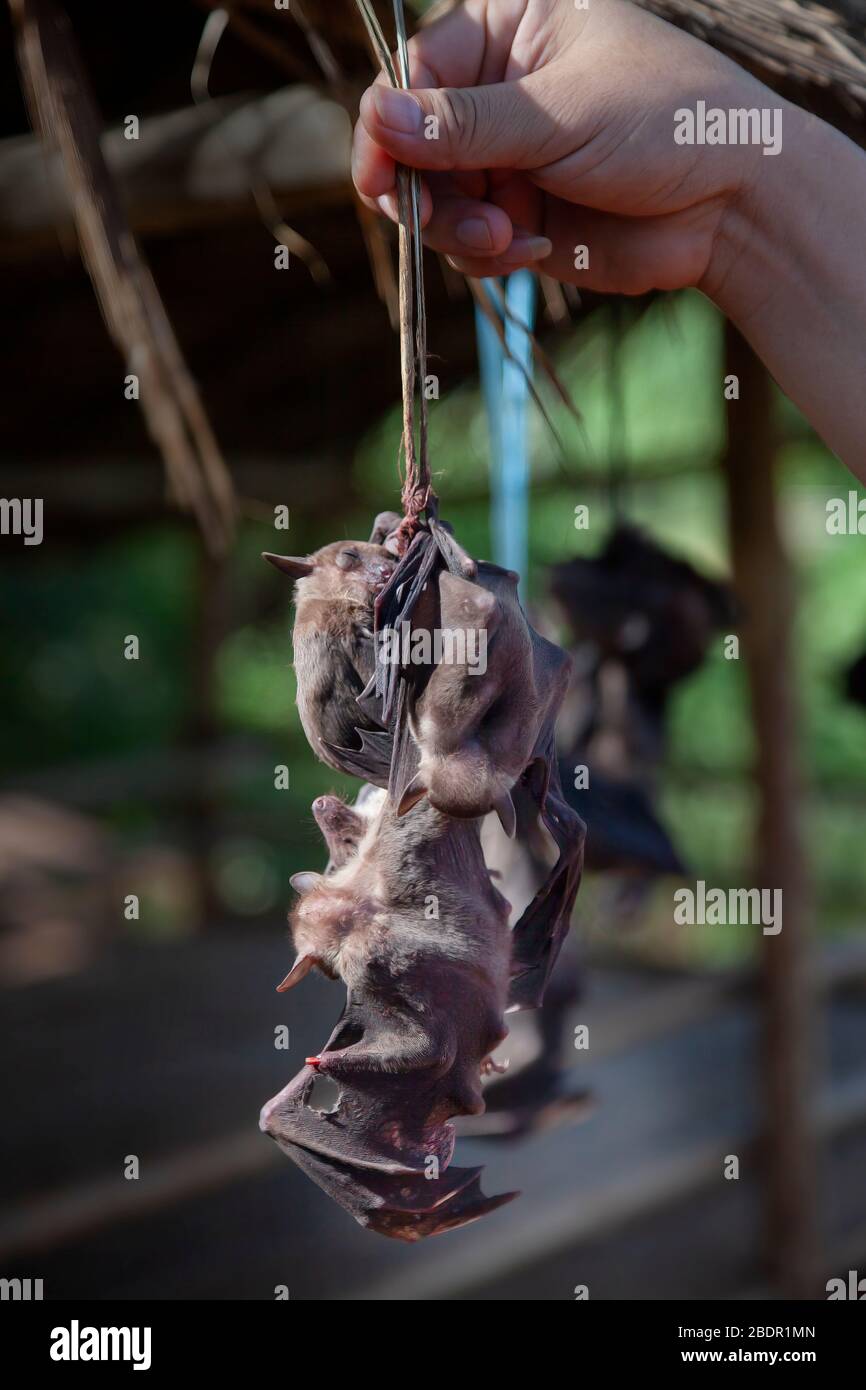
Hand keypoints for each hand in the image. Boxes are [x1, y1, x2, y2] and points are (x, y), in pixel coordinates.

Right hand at [352, 0, 768, 296]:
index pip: (415, 74)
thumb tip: (376, 119)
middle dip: (426, 192)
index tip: (381, 175)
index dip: (388, 127)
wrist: (732, 203)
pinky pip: (470, 244)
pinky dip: (489, 255)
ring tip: (505, 238)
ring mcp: (507, 160)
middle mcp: (499, 94)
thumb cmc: (662, 122)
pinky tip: (533, 250)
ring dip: (458, 231)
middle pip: (414, 146)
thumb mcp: (557, 114)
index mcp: (508, 30)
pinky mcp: (520, 218)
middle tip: (444, 222)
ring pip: (436, 203)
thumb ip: (464, 125)